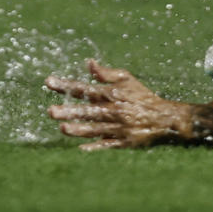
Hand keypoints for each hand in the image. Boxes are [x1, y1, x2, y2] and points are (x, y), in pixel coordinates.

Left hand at [46, 60, 193, 149]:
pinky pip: (107, 144)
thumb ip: (106, 73)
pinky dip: (95, 146)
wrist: (164, 117)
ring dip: (78, 129)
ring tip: (62, 128)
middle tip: (51, 111)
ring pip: (94, 128)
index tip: (48, 82)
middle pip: (87, 111)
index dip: (66, 85)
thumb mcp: (127, 79)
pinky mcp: (123, 142)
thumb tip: (88, 63)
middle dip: (69, 111)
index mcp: (112, 94)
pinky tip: (81, 148)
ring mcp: (118, 127)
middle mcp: (113, 110)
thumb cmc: (142, 96)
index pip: (84, 88)